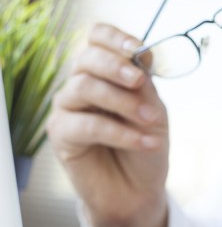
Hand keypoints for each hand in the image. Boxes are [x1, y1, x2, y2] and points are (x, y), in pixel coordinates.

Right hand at [46, 24, 169, 226]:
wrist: (139, 188)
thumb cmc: (146, 144)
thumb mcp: (154, 110)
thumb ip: (144, 85)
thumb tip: (139, 57)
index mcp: (106, 72)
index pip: (98, 38)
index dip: (115, 38)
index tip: (138, 50)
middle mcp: (82, 84)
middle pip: (87, 58)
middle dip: (116, 67)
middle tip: (140, 82)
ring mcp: (68, 107)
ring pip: (85, 87)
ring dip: (123, 102)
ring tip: (151, 120)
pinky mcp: (61, 133)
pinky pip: (87, 124)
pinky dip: (121, 132)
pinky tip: (145, 142)